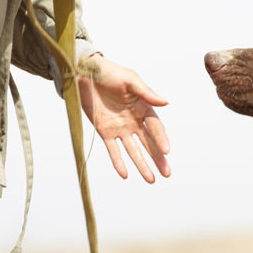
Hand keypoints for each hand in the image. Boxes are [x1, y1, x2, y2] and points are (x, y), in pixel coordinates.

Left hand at [78, 55, 170, 182]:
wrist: (85, 74)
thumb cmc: (110, 73)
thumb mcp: (130, 79)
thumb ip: (146, 93)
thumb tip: (166, 102)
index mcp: (143, 108)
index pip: (156, 127)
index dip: (161, 139)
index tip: (166, 151)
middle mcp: (134, 121)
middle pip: (148, 143)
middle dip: (158, 159)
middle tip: (167, 173)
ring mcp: (120, 128)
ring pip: (133, 151)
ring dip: (142, 165)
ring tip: (151, 179)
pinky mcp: (105, 132)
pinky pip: (113, 150)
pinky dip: (118, 162)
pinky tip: (125, 174)